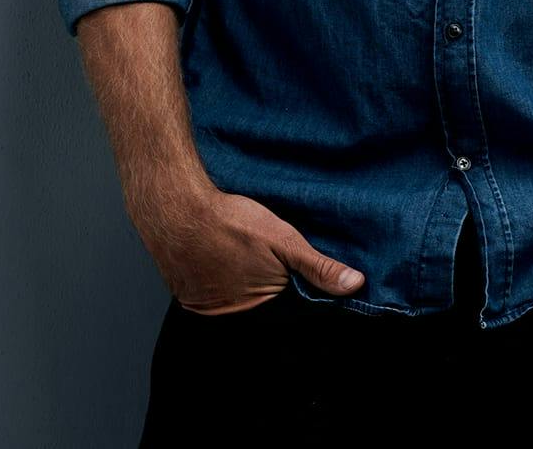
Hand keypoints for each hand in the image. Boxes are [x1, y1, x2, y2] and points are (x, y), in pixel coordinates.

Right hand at [130, 181, 365, 314]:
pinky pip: (220, 301)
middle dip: (280, 302)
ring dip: (253, 295)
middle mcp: (235, 318)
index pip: (293, 320)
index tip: (310, 291)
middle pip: (269, 317)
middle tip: (277, 272)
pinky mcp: (193, 302)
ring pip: (244, 309)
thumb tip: (355, 285)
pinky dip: (230, 289)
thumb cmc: (231, 223)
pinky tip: (233, 268)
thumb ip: (318, 266)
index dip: (304, 305)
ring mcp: (211, 312)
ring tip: (252, 268)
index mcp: (262, 308)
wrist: (177, 212)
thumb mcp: (283, 239)